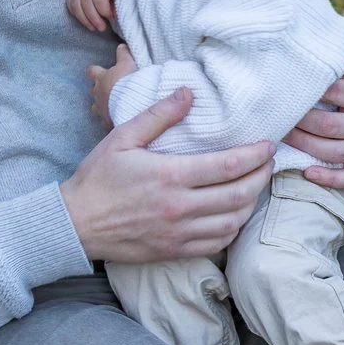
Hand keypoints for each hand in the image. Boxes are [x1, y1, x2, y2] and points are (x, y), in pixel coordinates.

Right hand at [61, 88, 273, 262]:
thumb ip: (159, 115)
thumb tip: (188, 93)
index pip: (228, 165)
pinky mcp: (175, 251)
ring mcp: (179, 233)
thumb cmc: (97, 179)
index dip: (256, 155)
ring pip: (233, 221)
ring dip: (251, 203)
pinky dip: (233, 229)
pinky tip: (235, 214)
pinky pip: (217, 243)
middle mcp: (179, 207)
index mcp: (170, 176)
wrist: (75, 224)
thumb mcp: (122, 138)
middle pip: (239, 195)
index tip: (268, 145)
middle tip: (268, 163)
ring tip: (255, 185)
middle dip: (262, 177)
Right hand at [68, 0, 115, 31]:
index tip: (112, 16)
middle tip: (102, 28)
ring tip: (94, 28)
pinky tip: (86, 21)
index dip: (105, 12)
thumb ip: (118, 2)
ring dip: (84, 20)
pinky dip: (76, 14)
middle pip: (86, 4)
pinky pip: (70, 3)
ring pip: (76, 5)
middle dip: (94, 19)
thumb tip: (112, 14)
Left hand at [88, 44, 136, 129]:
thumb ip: (124, 54)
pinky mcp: (108, 122)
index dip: (93, 70)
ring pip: (96, 108)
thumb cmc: (128, 82)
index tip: (94, 70)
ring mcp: (101, 110)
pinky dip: (110, 119)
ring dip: (102, 106)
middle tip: (107, 89)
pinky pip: (106, 122)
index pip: (91, 72)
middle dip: (98, 90)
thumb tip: (122, 45)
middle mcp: (98, 94)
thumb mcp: (128, 63)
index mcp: (102, 79)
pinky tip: (117, 119)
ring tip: (110, 106)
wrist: (133, 104)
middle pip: (92, 91)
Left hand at [288, 52, 343, 187]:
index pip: (333, 94)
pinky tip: (307, 172)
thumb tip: (302, 46)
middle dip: (299, 122)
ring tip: (283, 136)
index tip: (283, 89)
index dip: (305, 92)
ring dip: (304, 146)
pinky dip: (329, 180)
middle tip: (276, 115)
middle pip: (329, 127)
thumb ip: (334, 54)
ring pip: (335, 153)